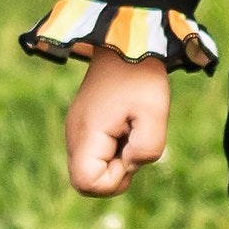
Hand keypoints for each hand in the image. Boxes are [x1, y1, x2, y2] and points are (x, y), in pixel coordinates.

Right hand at [65, 49, 170, 195]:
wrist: (128, 44)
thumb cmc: (141, 77)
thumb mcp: (155, 112)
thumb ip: (147, 148)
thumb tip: (131, 164)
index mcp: (86, 134)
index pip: (86, 184)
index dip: (113, 180)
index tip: (131, 150)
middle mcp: (74, 135)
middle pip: (87, 181)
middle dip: (116, 173)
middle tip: (134, 140)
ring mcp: (77, 130)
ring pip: (93, 167)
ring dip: (117, 158)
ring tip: (131, 128)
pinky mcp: (85, 124)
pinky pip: (96, 152)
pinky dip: (114, 148)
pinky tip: (126, 125)